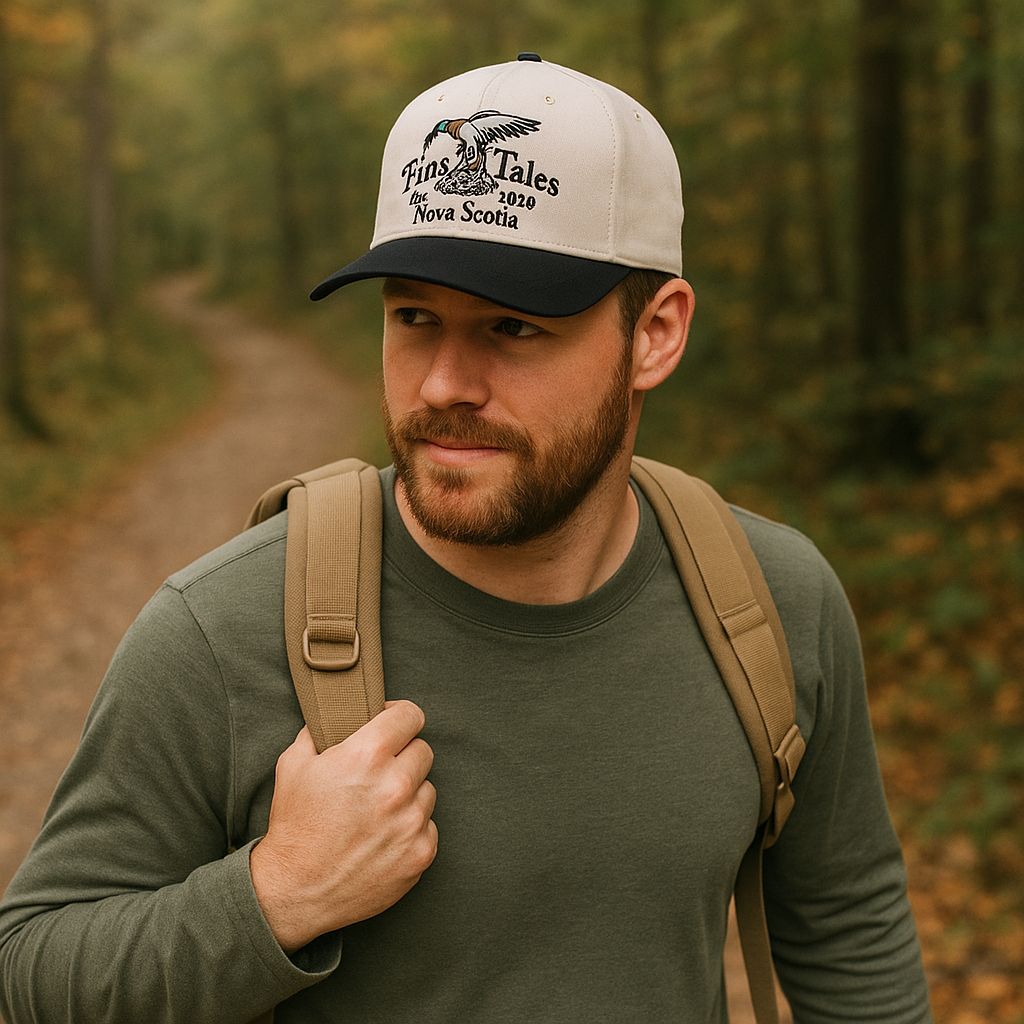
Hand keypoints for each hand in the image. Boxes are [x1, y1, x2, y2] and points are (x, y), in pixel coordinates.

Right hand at [250, 700, 436, 951]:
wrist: (295, 891)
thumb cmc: (295, 825)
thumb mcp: (294, 764)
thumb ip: (322, 730)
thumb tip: (342, 712)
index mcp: (367, 755)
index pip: (410, 716)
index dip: (400, 717)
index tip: (393, 725)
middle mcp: (395, 786)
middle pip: (423, 750)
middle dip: (403, 755)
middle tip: (380, 771)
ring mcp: (411, 822)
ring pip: (427, 788)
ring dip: (409, 793)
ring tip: (377, 808)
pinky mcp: (421, 853)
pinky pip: (428, 825)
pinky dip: (410, 827)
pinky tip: (383, 835)